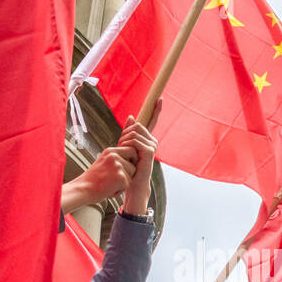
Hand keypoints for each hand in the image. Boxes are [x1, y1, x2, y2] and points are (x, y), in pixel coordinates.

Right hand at [63, 149, 133, 209]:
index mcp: (110, 151)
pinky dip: (120, 190)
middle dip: (130, 170)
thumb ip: (115, 158)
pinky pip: (128, 184)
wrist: (83, 189)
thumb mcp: (103, 161)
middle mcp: (114, 156)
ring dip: (124, 181)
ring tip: (111, 185)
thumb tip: (130, 157)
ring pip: (132, 174)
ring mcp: (118, 166)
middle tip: (120, 178)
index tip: (128, 166)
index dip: (133, 158)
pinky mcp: (121, 178)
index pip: (131, 149)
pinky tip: (109, 190)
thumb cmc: (92, 179)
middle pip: (134, 162)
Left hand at [119, 100, 159, 214]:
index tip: (160, 98)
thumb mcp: (126, 147)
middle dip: (124, 134)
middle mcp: (152, 140)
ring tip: (125, 154)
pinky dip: (127, 146)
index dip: (156, 109)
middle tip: (122, 148)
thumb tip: (131, 116)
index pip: (152, 121)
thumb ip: (128, 132)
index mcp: (148, 138)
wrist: (133, 184)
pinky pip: (134, 140)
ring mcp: (152, 145)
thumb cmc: (129, 167)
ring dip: (124, 142)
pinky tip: (128, 156)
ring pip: (133, 132)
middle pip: (136, 125)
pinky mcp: (149, 151)